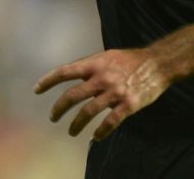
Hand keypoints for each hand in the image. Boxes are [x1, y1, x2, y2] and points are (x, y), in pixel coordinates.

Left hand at [35, 48, 169, 140]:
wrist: (157, 64)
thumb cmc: (129, 60)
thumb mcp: (106, 56)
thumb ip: (89, 66)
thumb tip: (72, 75)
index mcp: (94, 64)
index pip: (64, 72)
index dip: (48, 81)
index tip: (36, 90)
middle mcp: (101, 78)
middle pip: (73, 95)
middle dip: (59, 108)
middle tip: (52, 118)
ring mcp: (115, 92)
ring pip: (88, 112)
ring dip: (77, 124)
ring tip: (71, 131)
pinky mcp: (129, 105)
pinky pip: (111, 122)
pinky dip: (101, 132)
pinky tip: (95, 137)